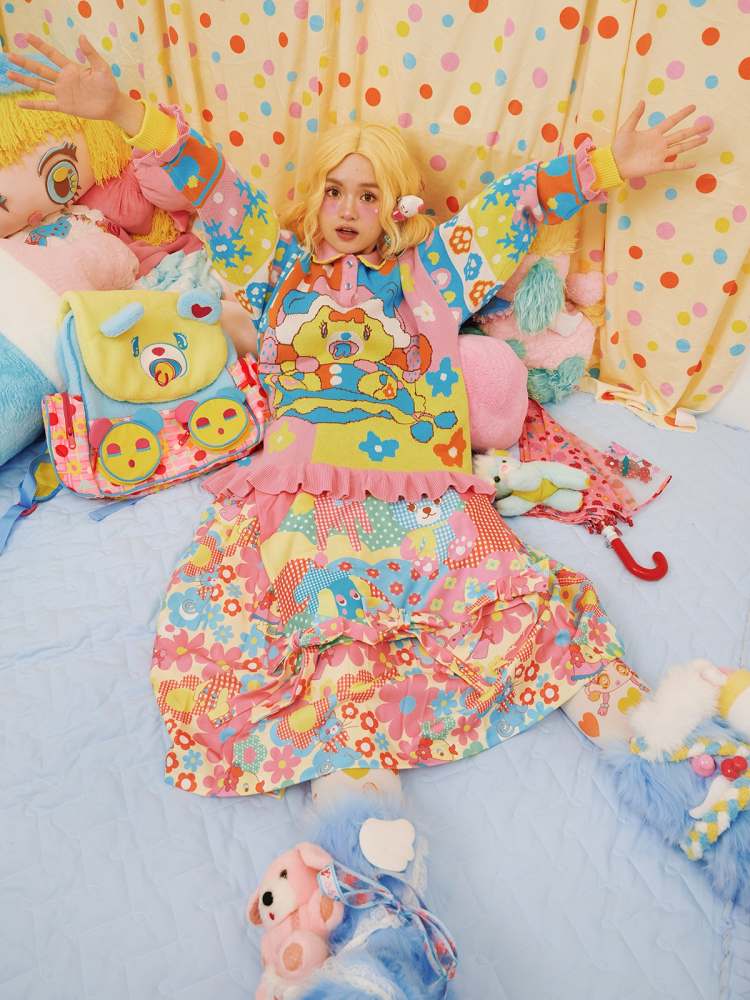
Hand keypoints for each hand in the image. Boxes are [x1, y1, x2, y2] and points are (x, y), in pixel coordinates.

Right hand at [7, 34, 142, 135]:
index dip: (40, 45)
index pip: (51, 54)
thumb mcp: (101, 67)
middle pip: (40, 69)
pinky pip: (46, 106)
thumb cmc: (109, 85)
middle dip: (25, 63)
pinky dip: (33, 105)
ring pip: (39, 85)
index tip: (27, 36)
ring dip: (24, 80)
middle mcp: (63, 80)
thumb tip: (81, 37)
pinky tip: (20, 104)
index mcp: (70, 69)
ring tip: (9, 73)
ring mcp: (62, 93)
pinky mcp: (64, 106)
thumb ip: (90, 53)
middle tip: (9, 56)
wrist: (112, 105)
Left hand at [612, 101, 710, 179]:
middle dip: (694, 130)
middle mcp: (660, 143)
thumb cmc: (619, 146)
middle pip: (681, 135)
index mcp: (654, 133)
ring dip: (693, 144)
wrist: (614, 164)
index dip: (682, 114)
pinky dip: (683, 165)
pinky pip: (673, 165)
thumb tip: (642, 101)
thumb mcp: (626, 128)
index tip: (693, 107)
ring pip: (681, 148)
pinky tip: (694, 163)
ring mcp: (660, 155)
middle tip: (707, 125)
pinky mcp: (657, 166)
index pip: (672, 121)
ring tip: (705, 139)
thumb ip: (635, 116)